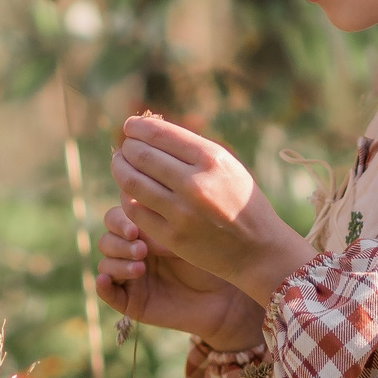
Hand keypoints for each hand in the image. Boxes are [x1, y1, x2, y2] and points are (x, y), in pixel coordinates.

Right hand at [97, 204, 265, 347]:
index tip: (137, 221)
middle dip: (119, 236)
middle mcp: (134, 248)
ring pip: (105, 260)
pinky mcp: (129, 300)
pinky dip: (103, 285)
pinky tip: (107, 280)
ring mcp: (130, 274)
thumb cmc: (215, 257)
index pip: (120, 214)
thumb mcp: (190, 232)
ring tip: (141, 264)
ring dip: (118, 259)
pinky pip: (106, 291)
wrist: (226, 296)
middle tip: (139, 242)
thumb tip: (136, 192)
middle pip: (109, 234)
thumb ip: (165, 213)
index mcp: (146, 227)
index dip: (123, 216)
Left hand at [110, 115, 314, 305]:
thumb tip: (151, 131)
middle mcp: (196, 184)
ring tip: (120, 165)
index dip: (138, 127)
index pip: (161, 134)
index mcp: (212, 160)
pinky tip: (129, 192)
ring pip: (132, 182)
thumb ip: (194, 150)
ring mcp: (182, 212)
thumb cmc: (241, 202)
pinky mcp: (172, 237)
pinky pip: (135, 211)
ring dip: (120, 169)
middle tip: (125, 148)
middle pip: (142, 155)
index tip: (130, 127)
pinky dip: (127, 197)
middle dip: (127, 148)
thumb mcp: (228, 167)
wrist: (258, 250)